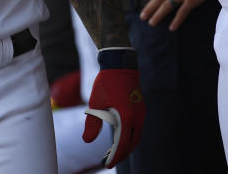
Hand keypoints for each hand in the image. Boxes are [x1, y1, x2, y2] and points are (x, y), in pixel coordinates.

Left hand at [83, 48, 144, 167]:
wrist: (120, 64)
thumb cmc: (106, 82)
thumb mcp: (95, 102)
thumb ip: (92, 124)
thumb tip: (87, 141)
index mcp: (127, 117)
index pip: (123, 144)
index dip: (116, 156)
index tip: (108, 164)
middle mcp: (137, 117)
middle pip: (132, 143)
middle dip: (121, 154)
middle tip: (108, 160)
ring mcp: (141, 113)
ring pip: (136, 136)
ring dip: (126, 145)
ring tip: (112, 151)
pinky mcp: (140, 109)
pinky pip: (137, 128)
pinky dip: (130, 136)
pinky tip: (119, 137)